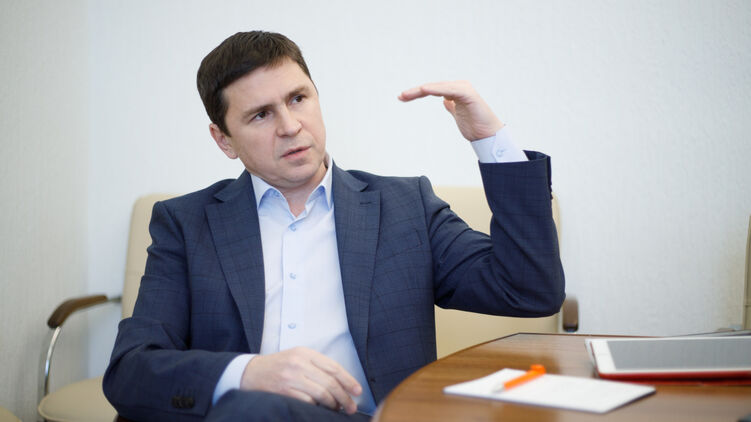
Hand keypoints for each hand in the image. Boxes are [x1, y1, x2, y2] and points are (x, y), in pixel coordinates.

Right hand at [240, 347, 361, 413]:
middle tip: (350, 407)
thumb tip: (341, 383)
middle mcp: (299, 363)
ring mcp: (291, 377)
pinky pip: (308, 401)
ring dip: (333, 404)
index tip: (357, 391)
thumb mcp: (297, 358)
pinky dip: (317, 407)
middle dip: (344, 397)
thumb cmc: (278, 366)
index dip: (348, 380)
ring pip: (321, 393)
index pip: (333, 367)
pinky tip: (321, 410)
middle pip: (330, 382)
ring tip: (338, 409)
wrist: (250, 372)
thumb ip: (316, 366)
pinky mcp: (284, 391)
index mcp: (305, 353)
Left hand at [398, 81, 503, 140]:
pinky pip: (449, 89)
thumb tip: (445, 101)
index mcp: (455, 91)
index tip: (403, 98)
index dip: (417, 93)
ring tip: (407, 95)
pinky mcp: (468, 94)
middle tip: (401, 96)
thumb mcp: (458, 114)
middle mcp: (459, 87)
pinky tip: (424, 89)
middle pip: (433, 87)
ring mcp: (463, 89)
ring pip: (438, 87)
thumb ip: (452, 106)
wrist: (488, 135)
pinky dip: (436, 89)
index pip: (432, 90)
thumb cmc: (475, 125)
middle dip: (415, 91)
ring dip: (421, 90)